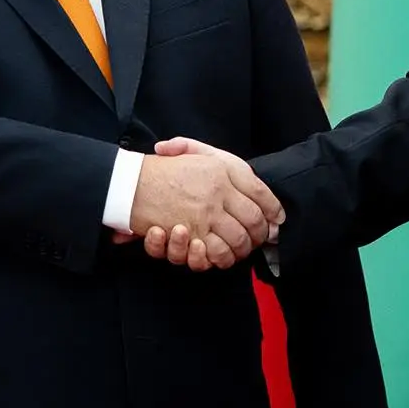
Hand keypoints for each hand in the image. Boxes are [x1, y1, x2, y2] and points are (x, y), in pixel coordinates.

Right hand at [128, 143, 282, 268]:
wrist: (132, 182)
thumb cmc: (167, 168)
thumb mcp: (195, 151)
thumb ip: (227, 164)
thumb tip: (250, 188)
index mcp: (224, 169)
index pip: (262, 193)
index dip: (273, 210)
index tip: (276, 220)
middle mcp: (219, 192)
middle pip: (255, 221)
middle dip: (260, 235)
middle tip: (259, 240)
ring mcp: (205, 215)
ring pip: (238, 241)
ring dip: (241, 249)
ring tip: (239, 248)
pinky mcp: (191, 234)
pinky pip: (216, 253)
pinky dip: (220, 256)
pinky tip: (217, 249)